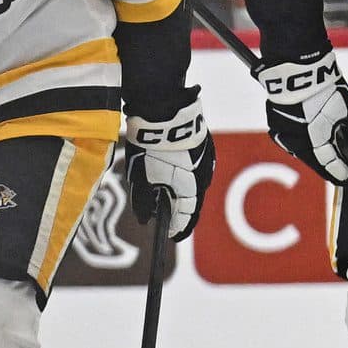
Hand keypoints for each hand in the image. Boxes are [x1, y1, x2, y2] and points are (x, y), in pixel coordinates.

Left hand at [124, 88, 214, 242]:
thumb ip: (143, 200)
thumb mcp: (141, 177)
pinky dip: (187, 173)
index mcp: (189, 188)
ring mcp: (207, 161)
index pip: (186, 216)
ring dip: (184, 190)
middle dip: (182, 210)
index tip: (173, 236)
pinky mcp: (205, 147)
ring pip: (196, 183)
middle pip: (193, 200)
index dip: (179, 227)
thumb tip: (144, 219)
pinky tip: (176, 170)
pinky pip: (197, 167)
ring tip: (170, 194)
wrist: (164, 111)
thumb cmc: (150, 147)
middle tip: (173, 218)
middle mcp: (203, 177)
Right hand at [257, 51, 347, 183]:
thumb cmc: (326, 87)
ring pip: (302, 149)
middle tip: (341, 165)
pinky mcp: (275, 124)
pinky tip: (312, 133)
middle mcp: (295, 142)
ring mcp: (282, 134)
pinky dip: (303, 137)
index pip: (329, 165)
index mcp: (314, 141)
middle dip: (328, 162)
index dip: (340, 173)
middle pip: (314, 159)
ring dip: (314, 149)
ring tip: (328, 148)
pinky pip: (292, 137)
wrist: (298, 67)